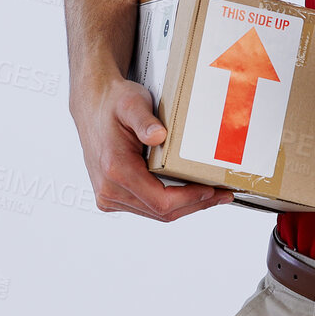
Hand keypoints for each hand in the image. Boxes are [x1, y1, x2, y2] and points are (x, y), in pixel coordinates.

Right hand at [72, 73, 233, 219]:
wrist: (92, 105)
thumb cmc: (113, 103)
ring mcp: (108, 195)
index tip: (212, 190)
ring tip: (210, 194)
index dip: (191, 199)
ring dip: (184, 206)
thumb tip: (158, 136)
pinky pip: (146, 207)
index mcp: (115, 169)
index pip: (161, 201)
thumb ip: (144, 120)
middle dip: (195, 204)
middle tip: (222, 195)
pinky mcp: (111, 196)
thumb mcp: (131, 103)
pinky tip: (187, 192)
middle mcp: (109, 188)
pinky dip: (169, 203)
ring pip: (155, 213)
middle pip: (161, 212)